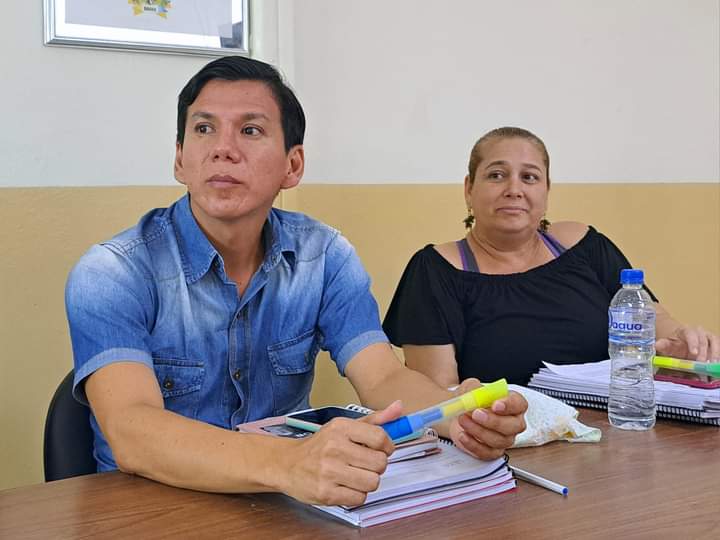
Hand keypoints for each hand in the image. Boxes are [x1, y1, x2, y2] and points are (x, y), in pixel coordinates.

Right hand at [278, 402, 399, 505]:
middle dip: (376, 466)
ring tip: (354, 476)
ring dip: (367, 482)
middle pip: (380, 463)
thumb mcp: (344, 427)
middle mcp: (334, 448)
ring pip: (372, 482)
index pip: (380, 438)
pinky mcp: (325, 493)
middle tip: (364, 464)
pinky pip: (359, 499)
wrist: (287, 464)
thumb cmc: (320, 445)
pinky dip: (356, 495)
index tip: (381, 450)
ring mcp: (329, 472)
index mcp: (341, 428)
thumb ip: (374, 419)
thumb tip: (399, 407)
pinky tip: (345, 486)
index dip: (387, 447)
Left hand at [448, 379, 527, 459]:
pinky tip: (463, 435)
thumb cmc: (470, 399)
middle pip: (514, 426)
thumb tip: (476, 392)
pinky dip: (473, 444)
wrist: (458, 413)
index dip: (510, 405)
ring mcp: (504, 438)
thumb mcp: (470, 387)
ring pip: (499, 440)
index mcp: (512, 403)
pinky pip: (487, 453)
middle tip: (476, 414)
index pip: (519, 404)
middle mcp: (512, 422)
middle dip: (494, 421)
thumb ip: (474, 388)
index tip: (495, 405)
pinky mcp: (492, 451)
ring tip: (463, 420)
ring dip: (479, 430)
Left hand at [656, 325, 719, 361]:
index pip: (691, 334)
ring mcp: (708, 336)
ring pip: (714, 342)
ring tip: (711, 365)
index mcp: (686, 330)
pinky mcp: (714, 343)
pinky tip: (715, 363)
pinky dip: (717, 355)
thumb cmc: (675, 343)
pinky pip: (718, 347)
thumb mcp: (668, 345)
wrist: (681, 341)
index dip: (693, 343)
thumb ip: (664, 345)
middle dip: (703, 353)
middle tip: (701, 364)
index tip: (693, 353)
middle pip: (703, 340)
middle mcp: (699, 331)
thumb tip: (657, 345)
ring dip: (714, 354)